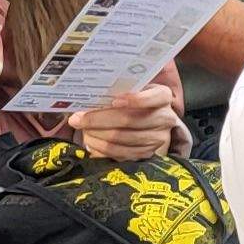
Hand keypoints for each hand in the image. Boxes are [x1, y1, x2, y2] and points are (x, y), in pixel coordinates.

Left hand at [65, 82, 179, 160]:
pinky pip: (121, 153)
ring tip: (82, 128)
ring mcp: (158, 138)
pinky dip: (102, 147)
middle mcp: (165, 118)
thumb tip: (87, 98)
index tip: (114, 101)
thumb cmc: (132, 101)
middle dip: (99, 119)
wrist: (146, 119)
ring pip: (122, 138)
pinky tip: (91, 140)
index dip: (136, 99)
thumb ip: (116, 91)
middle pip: (130, 120)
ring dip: (97, 134)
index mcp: (163, 97)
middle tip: (78, 118)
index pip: (155, 97)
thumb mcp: (130, 90)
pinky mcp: (148, 153)